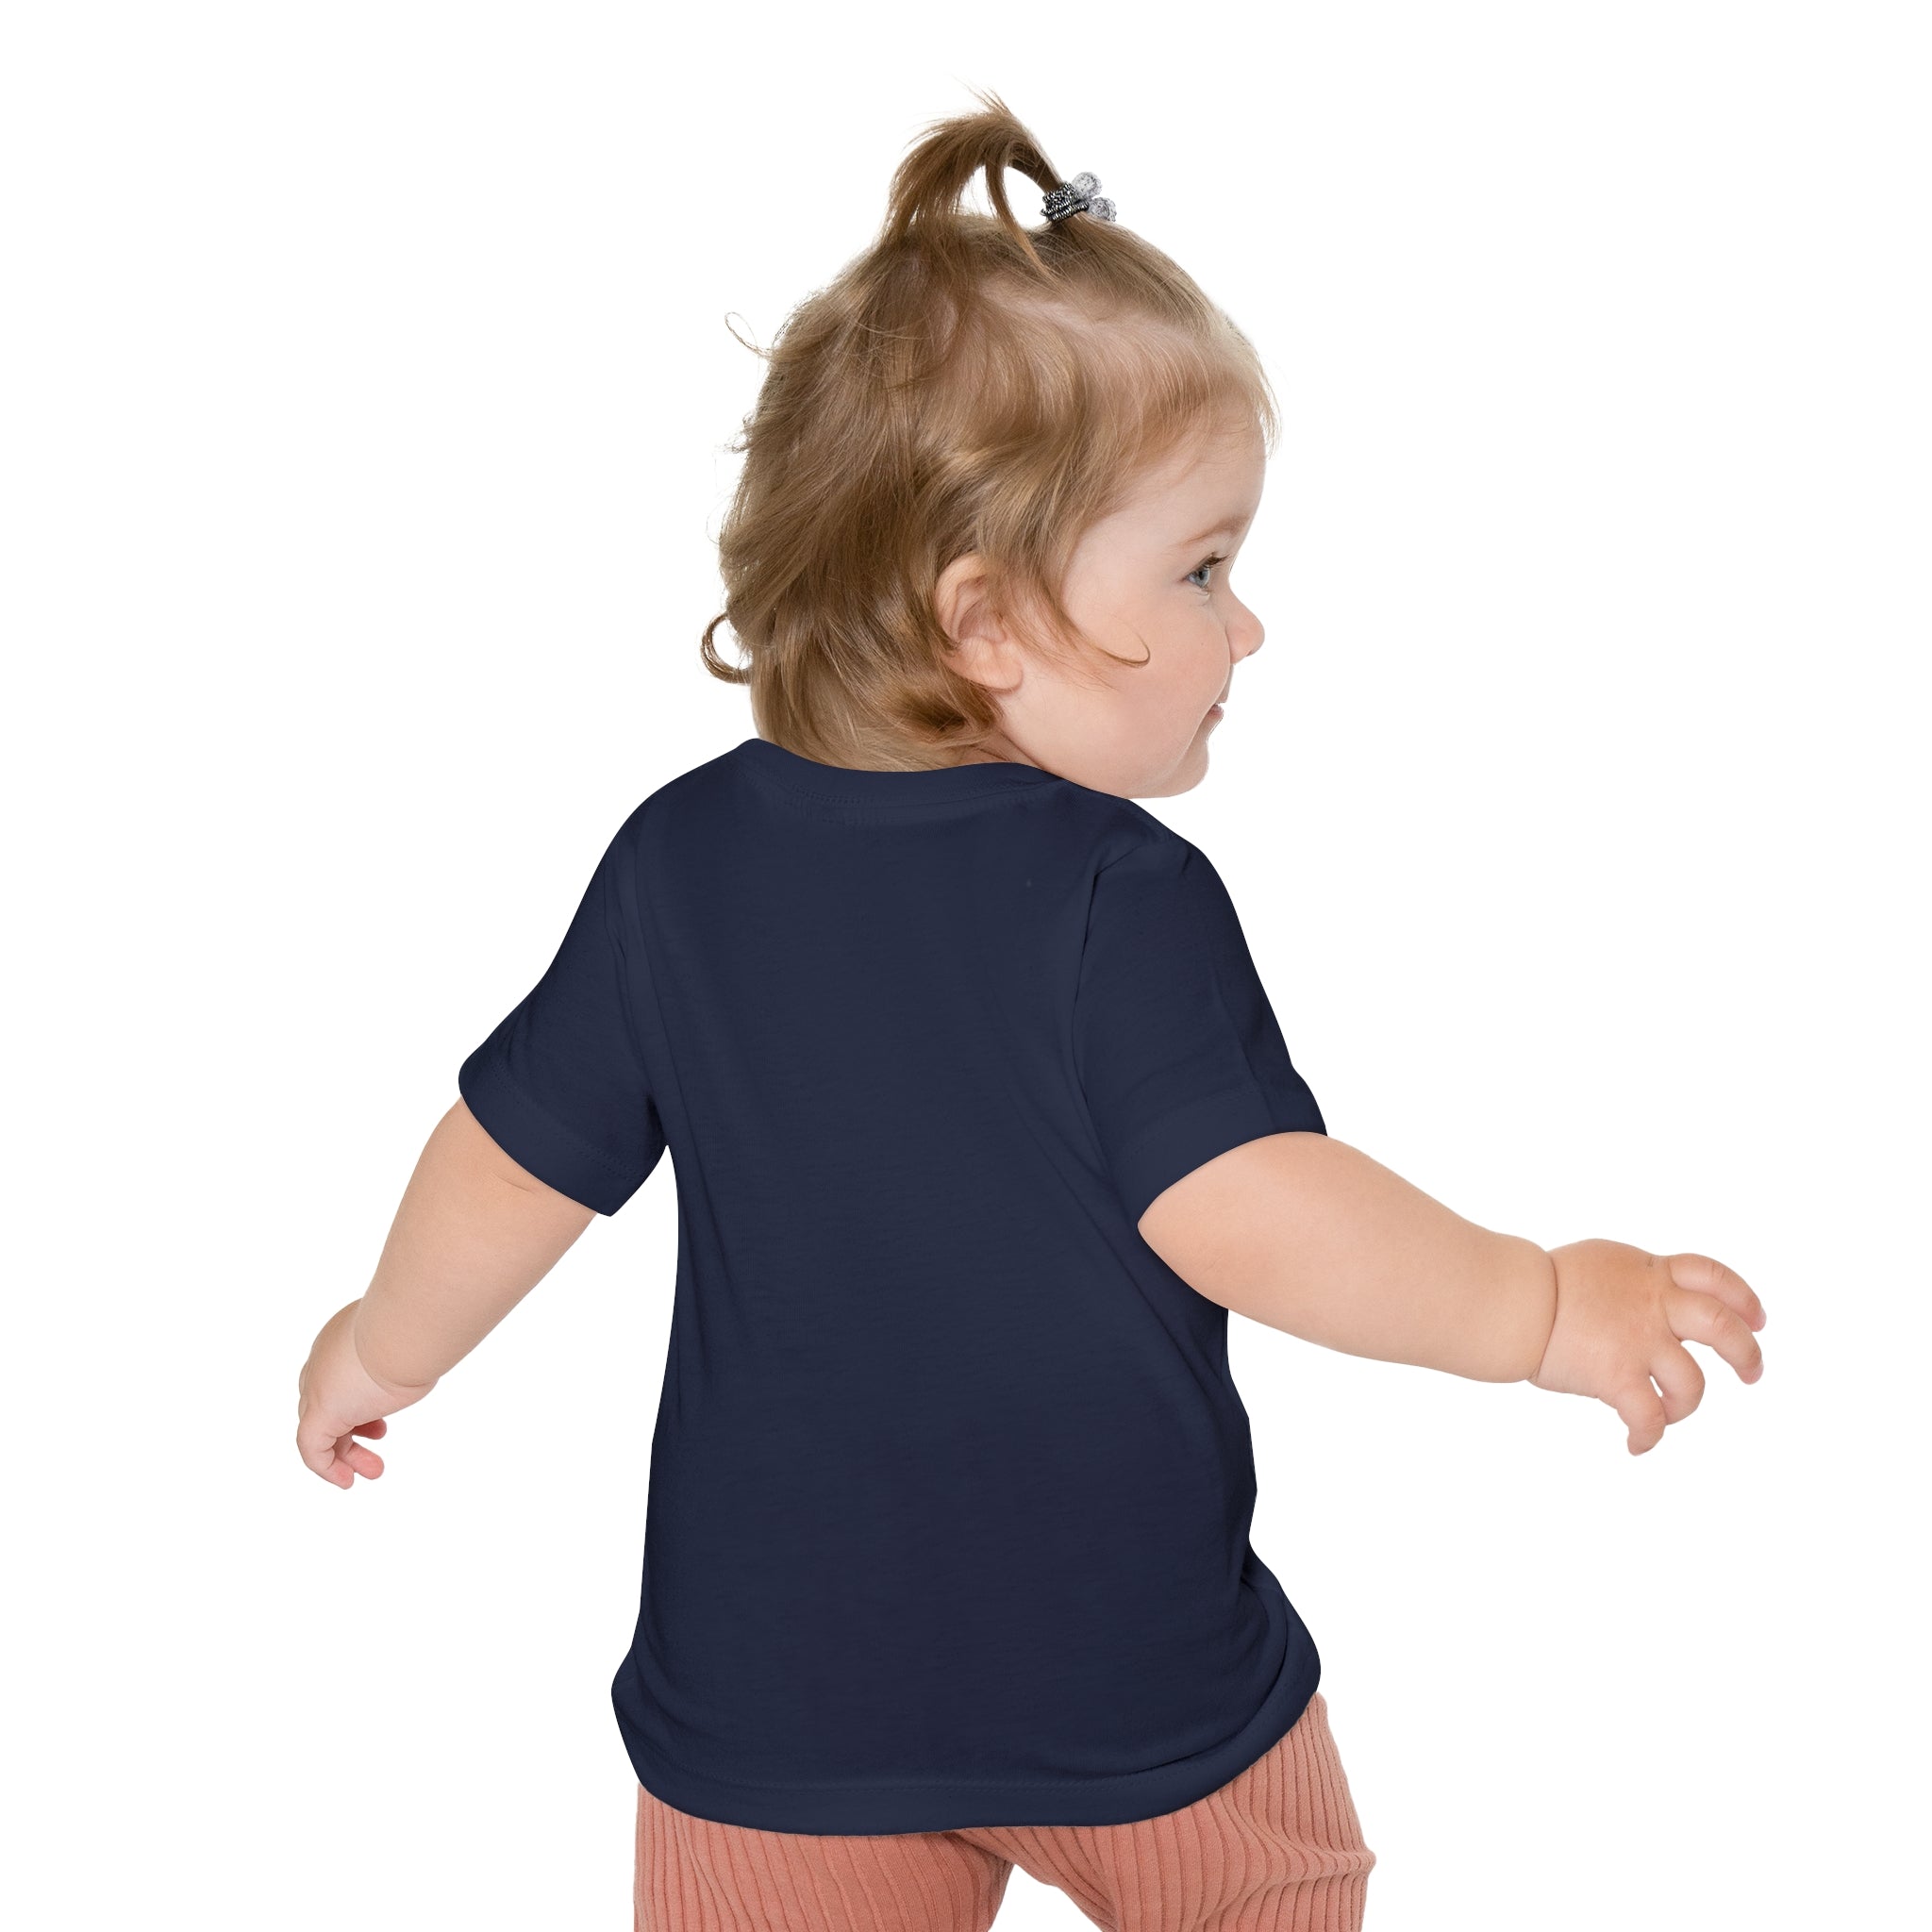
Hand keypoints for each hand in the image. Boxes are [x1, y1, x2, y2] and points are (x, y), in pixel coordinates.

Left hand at [296, 1299, 436, 1488]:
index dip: (357, 1400)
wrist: (406, 1326)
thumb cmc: (419, 1324)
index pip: (337, 1375)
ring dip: (346, 1452)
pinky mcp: (322, 1411)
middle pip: (326, 1402)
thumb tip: (434, 1346)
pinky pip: (312, 1448)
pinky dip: (327, 1467)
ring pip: (319, 1429)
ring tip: (374, 1471)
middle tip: (380, 1437)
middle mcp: (324, 1360)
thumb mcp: (411, 1338)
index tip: (382, 1420)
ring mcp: (318, 1386)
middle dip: (352, 1428)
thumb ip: (410, 1348)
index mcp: (342, 1338)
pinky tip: (347, 1481)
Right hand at [1530, 1239, 1765, 1454]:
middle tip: (1752, 1373)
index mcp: (1648, 1273)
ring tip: (1671, 1412)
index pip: (1713, 1276)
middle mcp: (1652, 1304)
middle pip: (1723, 1327)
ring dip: (1687, 1405)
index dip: (1743, 1298)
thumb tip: (1648, 1295)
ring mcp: (1639, 1341)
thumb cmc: (1541, 1281)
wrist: (1512, 1301)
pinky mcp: (1617, 1376)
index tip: (1756, 1318)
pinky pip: (1648, 1418)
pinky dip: (1647, 1437)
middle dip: (1747, 1353)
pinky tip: (1636, 1445)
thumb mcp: (1602, 1261)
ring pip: (1693, 1383)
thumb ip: (1634, 1280)